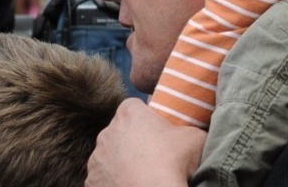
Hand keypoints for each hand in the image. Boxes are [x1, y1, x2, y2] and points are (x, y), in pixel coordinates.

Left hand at [86, 98, 206, 186]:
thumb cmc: (173, 164)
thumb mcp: (196, 138)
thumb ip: (193, 128)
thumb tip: (195, 132)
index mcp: (129, 113)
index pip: (135, 107)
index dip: (147, 119)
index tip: (159, 132)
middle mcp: (107, 132)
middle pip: (121, 132)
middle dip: (134, 141)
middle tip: (154, 157)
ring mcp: (96, 159)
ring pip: (111, 157)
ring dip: (122, 164)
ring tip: (143, 177)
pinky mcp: (91, 182)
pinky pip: (104, 179)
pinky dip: (115, 183)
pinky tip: (132, 186)